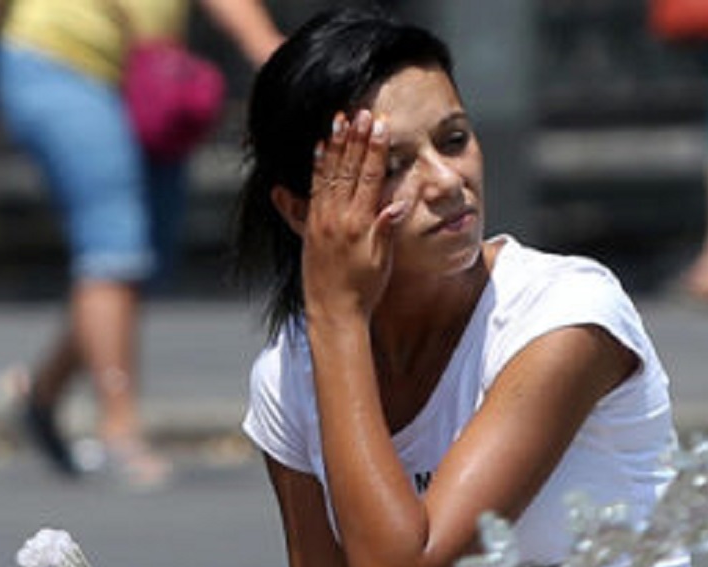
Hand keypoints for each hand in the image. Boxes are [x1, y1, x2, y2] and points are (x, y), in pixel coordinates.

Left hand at [303, 109, 407, 321]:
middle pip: (347, 170)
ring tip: (337, 121)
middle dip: (354, 139)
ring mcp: (320, 222)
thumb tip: (399, 201)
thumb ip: (387, 228)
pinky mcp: (309, 228)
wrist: (334, 313)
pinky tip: (317, 150)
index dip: (374, 150)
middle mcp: (337, 218)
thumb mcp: (382, 260)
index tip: (379, 125)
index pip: (368, 177)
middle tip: (359, 112)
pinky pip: (312, 190)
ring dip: (334, 145)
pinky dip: (316, 167)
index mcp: (359, 224)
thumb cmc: (364, 290)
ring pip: (327, 175)